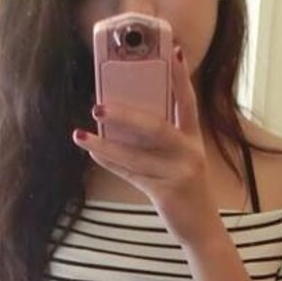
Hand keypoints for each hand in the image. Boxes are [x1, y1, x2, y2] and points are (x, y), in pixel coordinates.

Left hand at [73, 47, 221, 247]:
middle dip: (125, 115)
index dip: (181, 77)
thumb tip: (125, 118)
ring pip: (135, 154)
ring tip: (80, 135)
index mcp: (194, 139)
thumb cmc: (186, 189)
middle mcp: (190, 153)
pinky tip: (93, 154)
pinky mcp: (166, 193)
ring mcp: (179, 174)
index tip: (174, 51)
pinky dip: (111, 163)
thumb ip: (163, 139)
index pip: (188, 101)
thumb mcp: (183, 160)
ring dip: (104, 144)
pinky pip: (131, 174)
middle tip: (97, 106)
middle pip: (155, 126)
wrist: (201, 229)